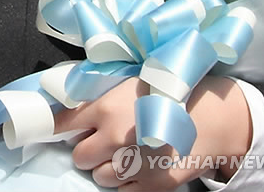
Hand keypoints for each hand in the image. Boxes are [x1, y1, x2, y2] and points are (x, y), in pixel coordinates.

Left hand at [54, 76, 251, 190]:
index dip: (57, 129)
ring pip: (100, 178)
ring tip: (127, 152)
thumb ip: (102, 97)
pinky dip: (129, 182)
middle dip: (88, 150)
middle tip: (104, 141)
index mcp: (105, 108)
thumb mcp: (130, 82)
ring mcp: (131, 165)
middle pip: (79, 156)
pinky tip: (143, 164)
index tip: (52, 131)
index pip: (62, 124)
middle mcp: (113, 138)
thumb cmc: (169, 92)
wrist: (211, 115)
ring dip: (108, 167)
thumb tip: (71, 108)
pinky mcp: (150, 186)